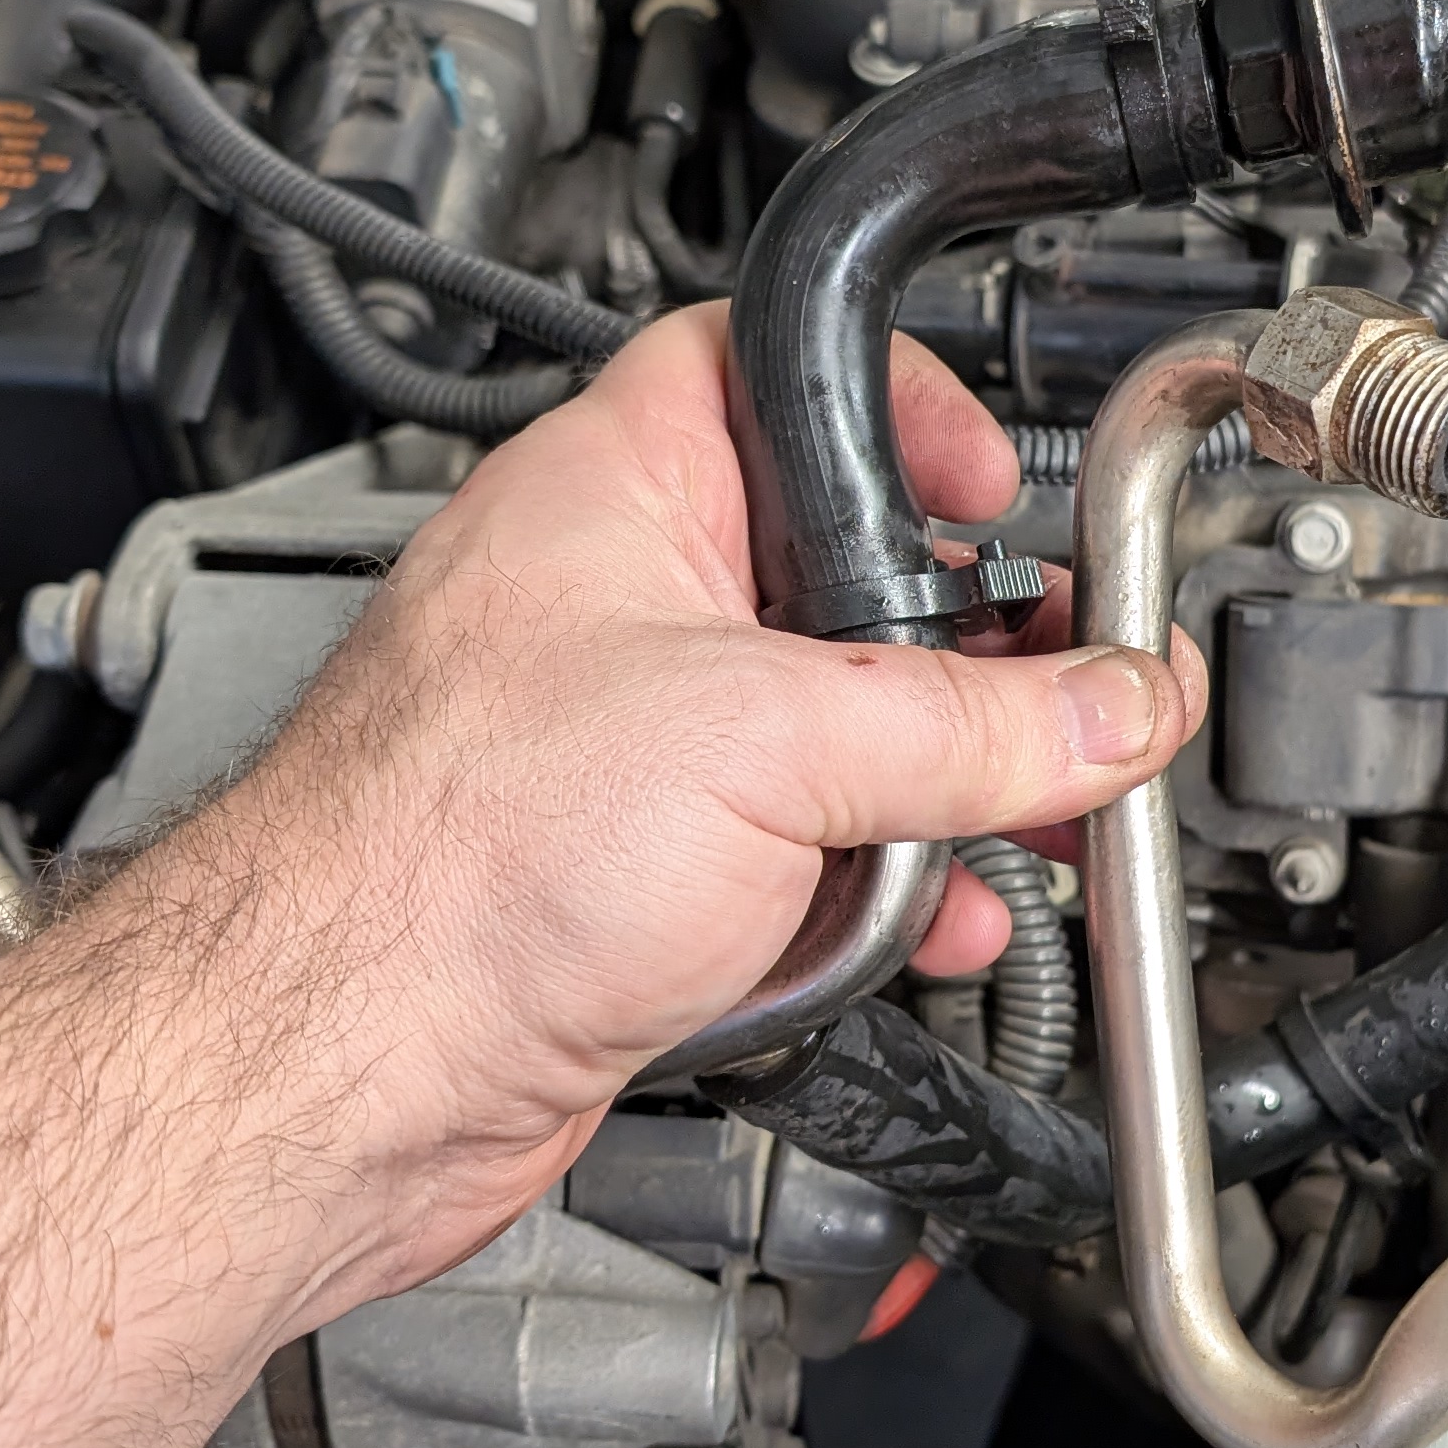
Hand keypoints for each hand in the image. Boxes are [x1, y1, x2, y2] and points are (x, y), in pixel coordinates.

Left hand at [85, 303, 1201, 1319]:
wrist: (335, 1077)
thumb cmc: (441, 867)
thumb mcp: (769, 749)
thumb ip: (974, 725)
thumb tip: (1112, 705)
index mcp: (613, 495)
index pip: (774, 370)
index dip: (896, 408)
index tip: (991, 486)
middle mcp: (616, 609)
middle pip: (840, 578)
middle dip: (963, 651)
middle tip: (1056, 691)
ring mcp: (629, 753)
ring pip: (835, 738)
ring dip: (936, 793)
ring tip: (1018, 828)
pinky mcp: (640, 884)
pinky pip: (802, 861)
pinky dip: (875, 893)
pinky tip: (927, 928)